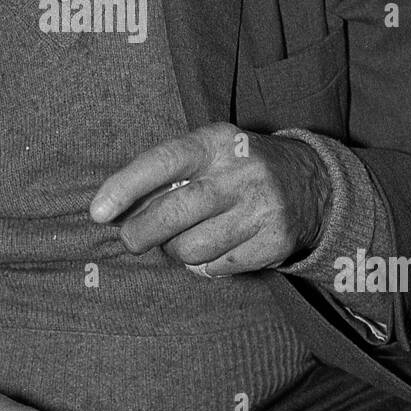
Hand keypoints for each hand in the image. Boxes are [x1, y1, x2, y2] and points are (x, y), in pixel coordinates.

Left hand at [89, 123, 330, 275]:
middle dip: (141, 233)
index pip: (162, 161)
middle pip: (174, 213)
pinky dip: (206, 265)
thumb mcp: (208, 153)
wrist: (312, 182)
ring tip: (185, 239)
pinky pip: (218, 267)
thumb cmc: (238, 168)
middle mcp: (241, 172)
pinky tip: (216, 248)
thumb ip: (166, 175)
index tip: (98, 212)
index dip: (125, 187)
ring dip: (177, 251)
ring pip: (192, 248)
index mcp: (216, 142)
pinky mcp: (275, 241)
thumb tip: (113, 211)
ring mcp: (262, 207)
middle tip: (131, 240)